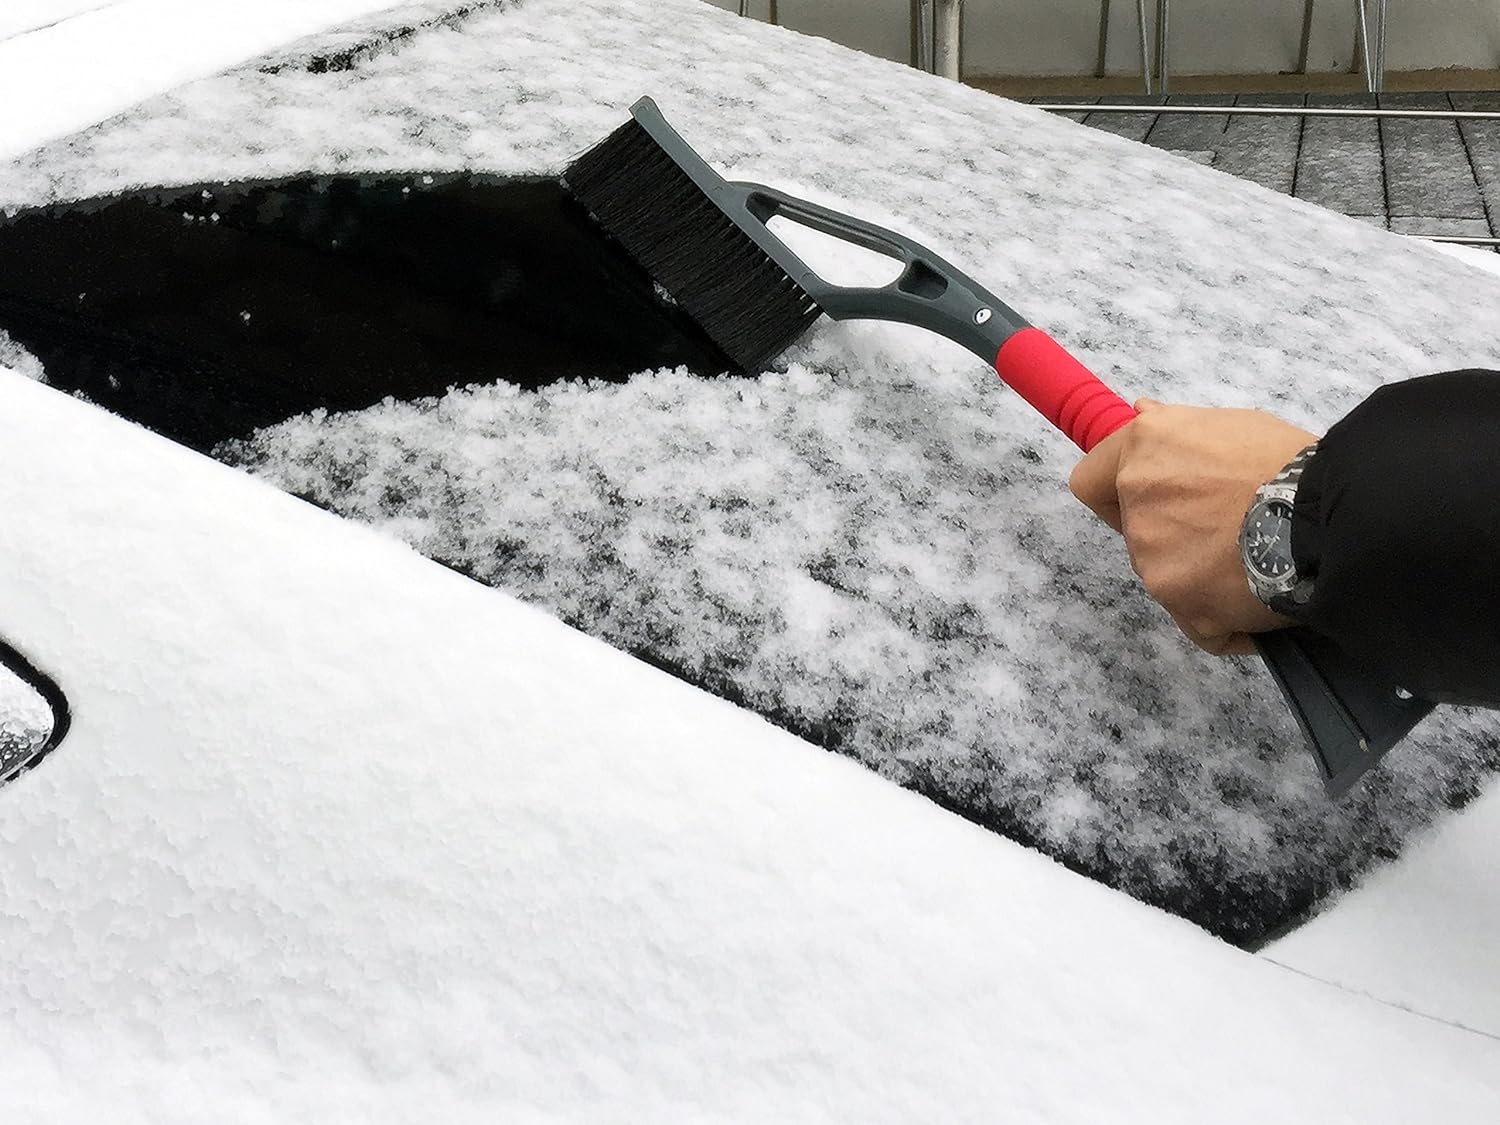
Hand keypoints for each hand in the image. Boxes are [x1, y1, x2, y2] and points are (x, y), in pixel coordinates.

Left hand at [1069, 399, 1318, 654]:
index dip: (1114, 494)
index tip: (1143, 500)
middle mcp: (1138, 502)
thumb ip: (1175, 430)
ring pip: (1167, 577)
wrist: (1335, 514)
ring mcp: (1154, 560)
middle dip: (1172, 534)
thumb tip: (1140, 413)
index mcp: (1142, 450)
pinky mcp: (1183, 607)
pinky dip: (1226, 621)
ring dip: (1200, 574)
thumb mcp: (1232, 426)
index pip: (1090, 482)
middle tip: (1227, 528)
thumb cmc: (1289, 464)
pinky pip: (1199, 624)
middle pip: (1135, 533)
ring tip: (1256, 558)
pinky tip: (1261, 600)